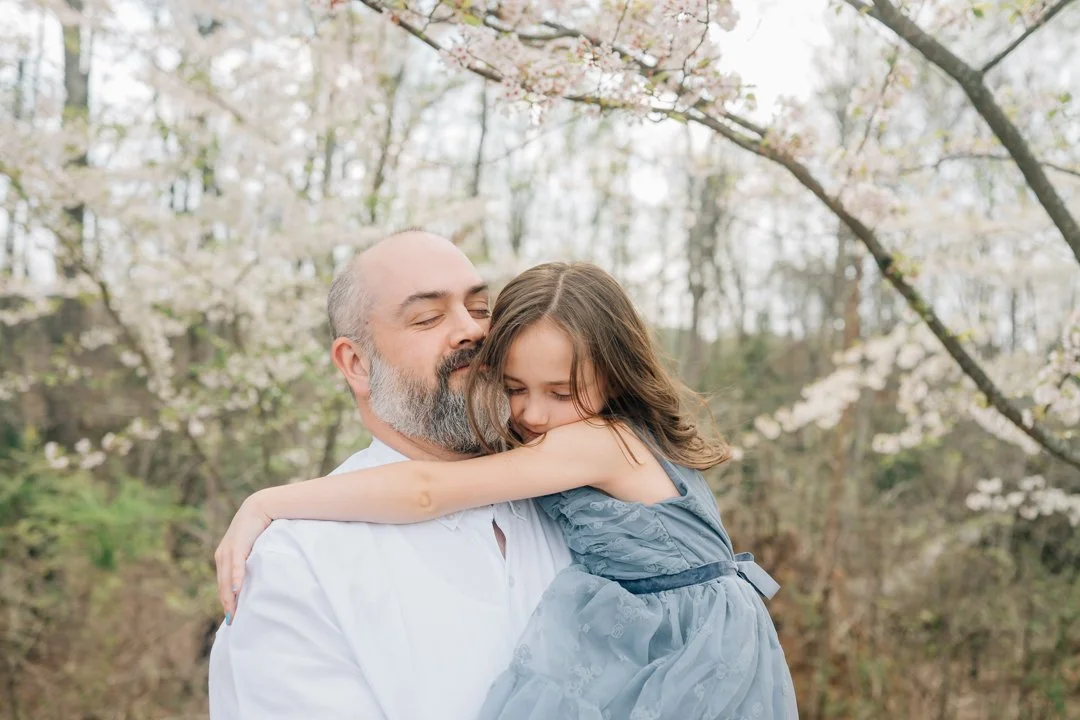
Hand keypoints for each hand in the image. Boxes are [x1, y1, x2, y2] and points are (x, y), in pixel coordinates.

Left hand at [215, 491, 273, 621]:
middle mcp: (222, 556)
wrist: (260, 507)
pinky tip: (238, 589)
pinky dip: (236, 578)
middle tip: (232, 622)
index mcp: (223, 557)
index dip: (226, 600)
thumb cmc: (259, 527)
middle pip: (222, 585)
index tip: (231, 616)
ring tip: (233, 612)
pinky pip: (236, 566)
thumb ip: (248, 562)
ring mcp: (228, 551)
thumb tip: (254, 580)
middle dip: (226, 604)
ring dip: (229, 597)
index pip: (222, 584)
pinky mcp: (237, 545)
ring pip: (227, 579)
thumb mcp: (251, 548)